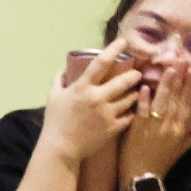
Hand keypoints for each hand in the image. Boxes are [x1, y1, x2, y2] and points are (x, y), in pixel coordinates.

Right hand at [40, 40, 139, 163]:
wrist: (61, 148)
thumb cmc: (55, 121)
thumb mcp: (53, 96)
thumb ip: (59, 80)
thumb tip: (64, 68)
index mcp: (82, 87)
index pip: (101, 62)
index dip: (114, 49)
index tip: (124, 41)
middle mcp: (97, 98)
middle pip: (125, 80)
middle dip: (134, 74)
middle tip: (137, 73)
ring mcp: (107, 113)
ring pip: (131, 98)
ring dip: (135, 93)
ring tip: (135, 91)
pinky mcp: (114, 128)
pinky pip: (130, 115)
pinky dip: (132, 111)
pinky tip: (132, 109)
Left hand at [119, 58, 190, 181]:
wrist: (142, 177)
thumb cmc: (162, 161)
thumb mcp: (183, 148)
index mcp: (181, 128)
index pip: (188, 103)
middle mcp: (170, 125)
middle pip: (177, 98)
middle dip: (180, 78)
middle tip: (182, 60)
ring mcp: (153, 126)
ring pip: (162, 101)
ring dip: (165, 84)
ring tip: (169, 67)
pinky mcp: (137, 129)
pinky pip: (142, 111)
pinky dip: (144, 99)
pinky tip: (144, 86)